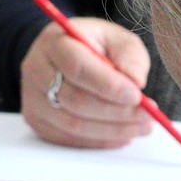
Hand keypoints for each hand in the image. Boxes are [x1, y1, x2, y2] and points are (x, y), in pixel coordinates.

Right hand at [20, 17, 154, 147]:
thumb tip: (136, 81)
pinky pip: (70, 139)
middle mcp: (37, 70)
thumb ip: (129, 55)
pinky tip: (122, 135)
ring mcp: (32, 99)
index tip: (138, 97)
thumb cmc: (92, 46)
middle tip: (147, 116)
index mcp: (55, 42)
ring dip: (113, 131)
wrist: (62, 57)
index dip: (109, 86)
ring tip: (142, 127)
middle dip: (117, 113)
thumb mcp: (116, 38)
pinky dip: (101, 141)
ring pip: (74, 125)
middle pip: (76, 100)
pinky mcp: (37, 121)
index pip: (78, 67)